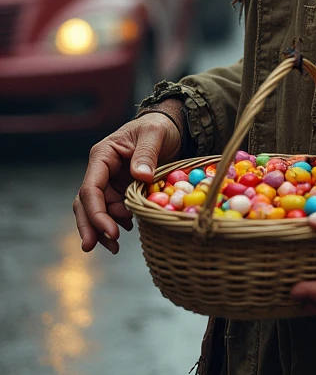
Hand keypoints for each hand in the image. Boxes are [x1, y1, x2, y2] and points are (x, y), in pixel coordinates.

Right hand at [73, 106, 182, 254]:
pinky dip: (117, 223)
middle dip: (92, 227)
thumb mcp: (155, 133)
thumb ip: (146, 153)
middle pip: (86, 204)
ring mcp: (110, 182)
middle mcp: (102, 171)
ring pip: (98, 211)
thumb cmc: (159, 127)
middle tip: (107, 246)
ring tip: (115, 247)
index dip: (96, 212)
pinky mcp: (121, 191)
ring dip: (103, 230)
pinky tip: (128, 229)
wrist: (170, 128)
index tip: (110, 231)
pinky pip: (113, 211)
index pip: (91, 188)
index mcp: (103, 155)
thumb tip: (140, 176)